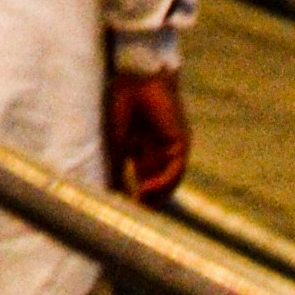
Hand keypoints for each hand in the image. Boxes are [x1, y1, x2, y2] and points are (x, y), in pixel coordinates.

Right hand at [104, 69, 190, 204]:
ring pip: (170, 181)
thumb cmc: (120, 105)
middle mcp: (159, 151)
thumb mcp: (116, 144)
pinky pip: (176, 169)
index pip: (144, 182)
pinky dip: (164, 182)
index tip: (124, 212)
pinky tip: (147, 188)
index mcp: (143, 151)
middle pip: (159, 186)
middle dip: (149, 202)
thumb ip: (117, 170)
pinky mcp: (181, 142)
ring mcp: (172, 147)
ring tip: (140, 205)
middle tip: (134, 216)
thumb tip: (113, 196)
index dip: (136, 198)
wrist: (134, 78)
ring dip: (157, 196)